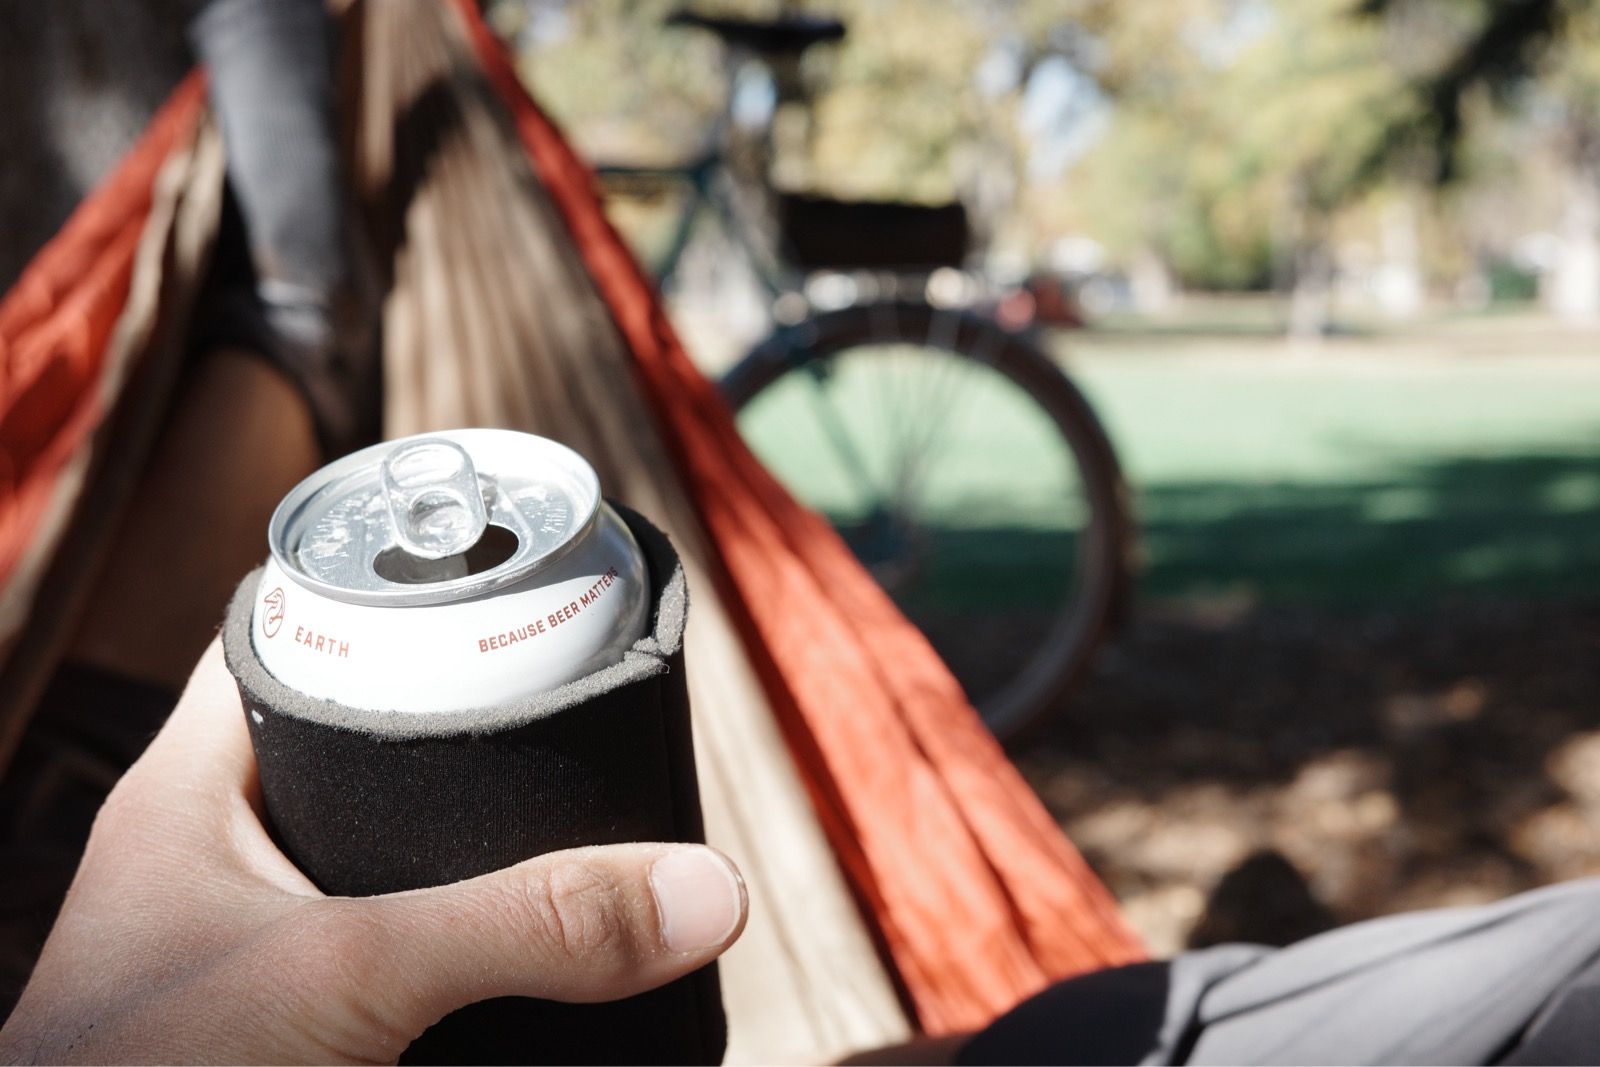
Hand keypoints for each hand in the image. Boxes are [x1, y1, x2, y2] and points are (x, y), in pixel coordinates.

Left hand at [0, 641, 746, 1063]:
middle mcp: (219, 856)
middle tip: (562, 696)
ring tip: (568, 804)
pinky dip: (459, 942)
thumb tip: (702, 890)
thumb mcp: (351, 973)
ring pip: (381, 857)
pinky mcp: (295, 1022)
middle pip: (353, 745)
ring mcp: (253, 945)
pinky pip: (394, 950)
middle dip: (457, 726)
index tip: (489, 588)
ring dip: (466, 845)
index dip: (383, 601)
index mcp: (192, 791)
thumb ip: (523, 926)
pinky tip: (521, 944)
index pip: (286, 636)